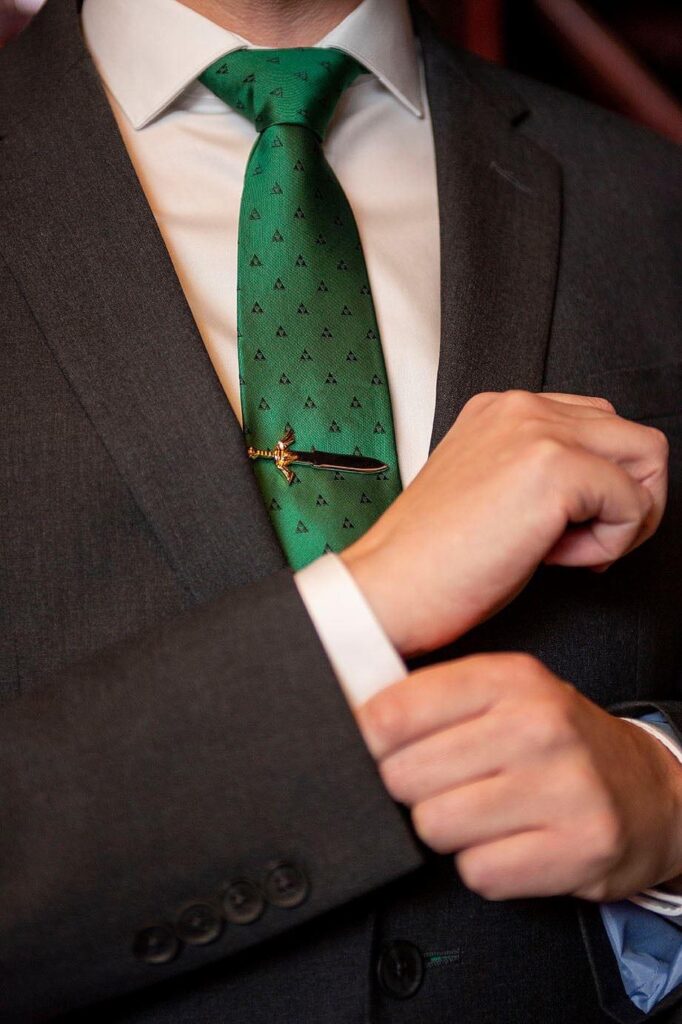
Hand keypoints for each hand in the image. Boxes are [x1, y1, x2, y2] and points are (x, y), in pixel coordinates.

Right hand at [341, 391, 667, 656]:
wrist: (390, 587)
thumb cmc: (433, 559)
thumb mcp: (491, 492)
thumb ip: (540, 470)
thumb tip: (604, 489)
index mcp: (501, 410)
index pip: (598, 425)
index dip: (599, 484)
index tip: (564, 528)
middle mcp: (521, 408)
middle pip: (633, 437)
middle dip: (626, 499)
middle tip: (580, 543)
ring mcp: (538, 432)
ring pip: (648, 459)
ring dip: (624, 515)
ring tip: (568, 548)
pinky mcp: (554, 468)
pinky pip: (634, 505)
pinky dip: (610, 545)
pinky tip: (554, 559)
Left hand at [356, 653, 681, 902]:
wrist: (646, 791)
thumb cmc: (556, 742)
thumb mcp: (503, 694)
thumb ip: (433, 700)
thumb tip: (349, 721)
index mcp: (509, 678)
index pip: (393, 713)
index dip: (369, 741)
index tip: (377, 751)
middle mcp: (539, 725)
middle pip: (404, 776)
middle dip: (413, 790)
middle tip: (445, 786)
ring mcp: (564, 787)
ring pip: (435, 827)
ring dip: (448, 831)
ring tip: (482, 814)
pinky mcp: (580, 848)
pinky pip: (478, 873)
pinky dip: (485, 867)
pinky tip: (512, 843)